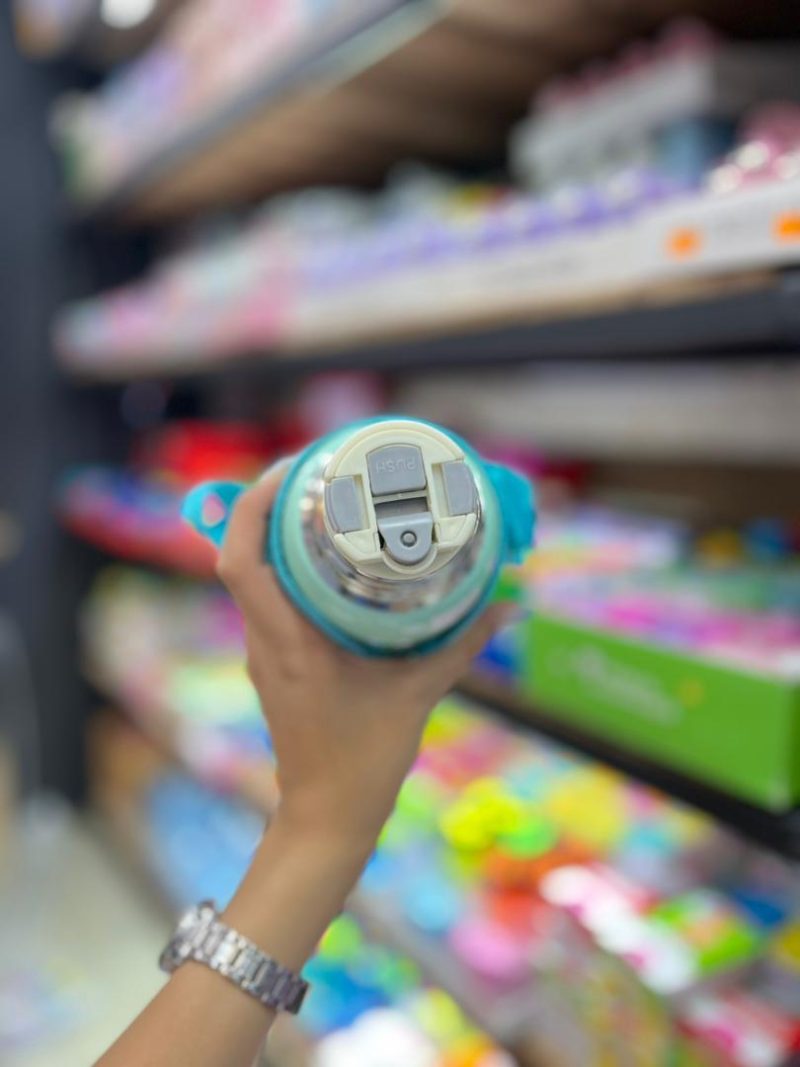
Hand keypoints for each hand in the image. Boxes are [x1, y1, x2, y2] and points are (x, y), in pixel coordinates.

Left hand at [216, 461, 510, 850]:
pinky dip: (290, 570)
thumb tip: (509, 605)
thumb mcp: (419, 693)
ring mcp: (265, 651)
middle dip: (269, 506)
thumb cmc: (365, 758)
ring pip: (254, 577)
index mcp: (289, 641)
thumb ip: (462, 643)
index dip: (252, 507)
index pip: (241, 561)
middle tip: (317, 473)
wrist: (327, 815)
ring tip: (324, 505)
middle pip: (242, 556)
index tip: (290, 471)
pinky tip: (329, 563)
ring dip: (277, 537)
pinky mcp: (275, 662)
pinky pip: (271, 600)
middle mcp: (266, 639)